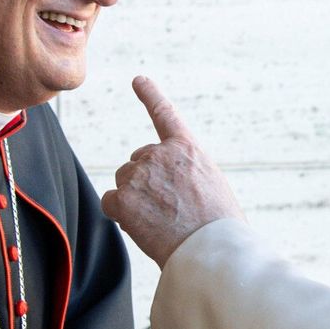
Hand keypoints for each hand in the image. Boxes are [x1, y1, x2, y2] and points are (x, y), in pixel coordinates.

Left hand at [101, 77, 242, 265]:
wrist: (212, 249)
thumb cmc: (218, 227)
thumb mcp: (210, 186)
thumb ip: (184, 174)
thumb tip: (162, 188)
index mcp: (187, 149)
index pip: (164, 114)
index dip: (150, 95)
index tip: (138, 80)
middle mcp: (160, 154)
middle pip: (138, 164)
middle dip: (145, 184)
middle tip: (168, 210)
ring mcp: (139, 174)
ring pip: (124, 183)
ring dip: (134, 200)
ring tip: (161, 221)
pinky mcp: (123, 198)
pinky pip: (111, 202)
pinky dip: (122, 215)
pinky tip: (143, 227)